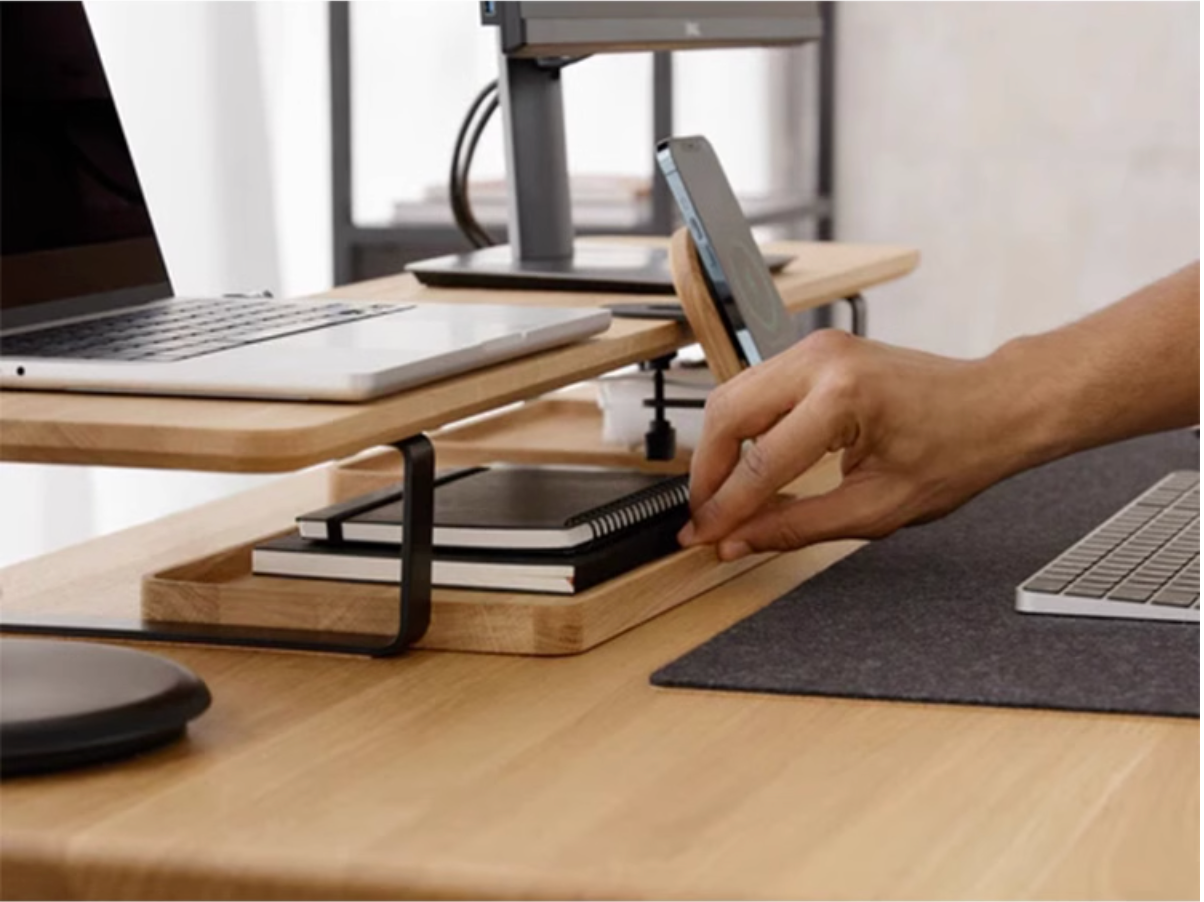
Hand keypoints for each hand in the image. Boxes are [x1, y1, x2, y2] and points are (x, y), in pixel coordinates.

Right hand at [678, 329, 1038, 559]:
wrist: (994, 406)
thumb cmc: (957, 450)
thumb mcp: (877, 509)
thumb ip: (797, 526)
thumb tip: (740, 540)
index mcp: (843, 398)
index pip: (759, 463)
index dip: (724, 508)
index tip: (701, 536)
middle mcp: (821, 361)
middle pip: (727, 415)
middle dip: (707, 473)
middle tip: (704, 518)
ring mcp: (815, 349)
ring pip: (732, 397)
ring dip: (720, 450)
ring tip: (723, 497)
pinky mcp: (814, 351)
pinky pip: (755, 389)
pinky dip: (742, 430)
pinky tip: (747, 465)